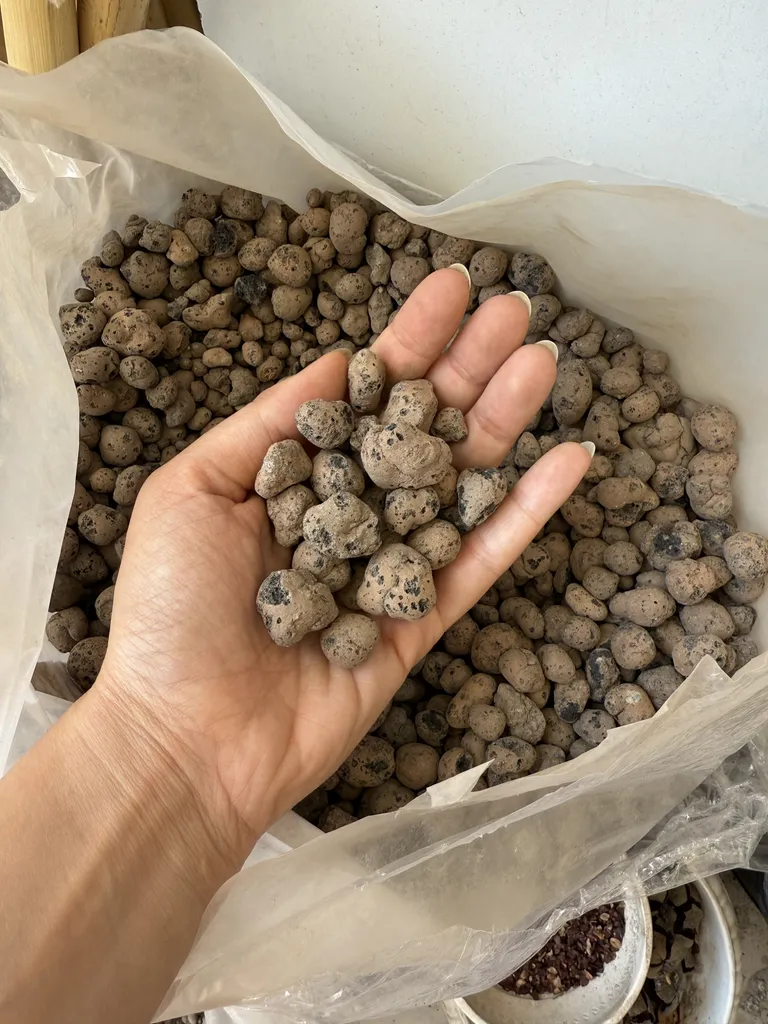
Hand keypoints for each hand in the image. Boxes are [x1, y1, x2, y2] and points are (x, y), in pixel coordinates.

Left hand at [94, 267, 589, 860]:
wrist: (188, 734)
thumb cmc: (171, 609)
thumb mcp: (193, 490)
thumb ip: (269, 424)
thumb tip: (337, 362)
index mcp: (294, 476)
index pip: (363, 395)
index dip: (408, 342)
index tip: (451, 288)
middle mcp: (348, 512)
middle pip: (421, 428)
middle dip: (467, 367)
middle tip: (516, 309)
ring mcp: (389, 565)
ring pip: (459, 482)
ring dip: (504, 421)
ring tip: (543, 360)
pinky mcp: (420, 618)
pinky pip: (481, 559)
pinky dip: (525, 512)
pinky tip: (568, 460)